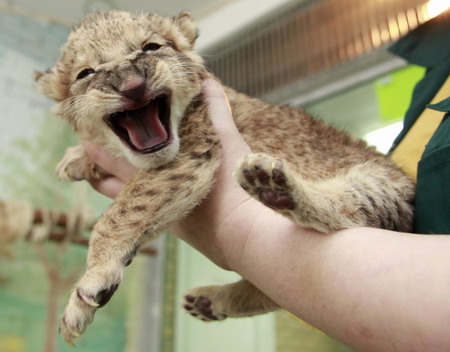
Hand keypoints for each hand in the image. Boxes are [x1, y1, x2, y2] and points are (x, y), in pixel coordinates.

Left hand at [83, 79, 278, 269]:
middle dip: (97, 170)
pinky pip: (143, 215)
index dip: (97, 150)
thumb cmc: (232, 187)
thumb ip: (216, 111)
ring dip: (112, 188)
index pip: (117, 160)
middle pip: (111, 184)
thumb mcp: (227, 142)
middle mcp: (151, 197)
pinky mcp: (175, 229)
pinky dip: (136, 203)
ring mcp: (160, 216)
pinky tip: (140, 198)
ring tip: (100, 178)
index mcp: (157, 174)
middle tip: (83, 159)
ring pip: (123, 203)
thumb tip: (208, 82)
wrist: (243, 234)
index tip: (84, 139)